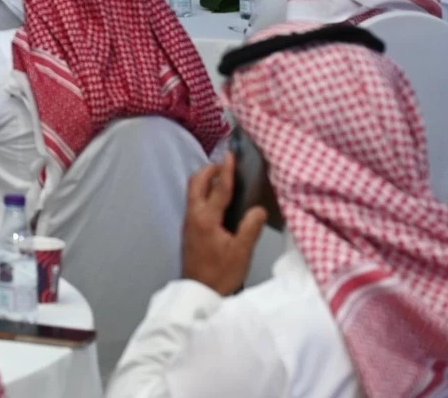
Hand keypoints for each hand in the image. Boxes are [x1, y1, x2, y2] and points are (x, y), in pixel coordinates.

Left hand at [182, 157, 265, 295]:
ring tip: (223, 178)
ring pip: (193, 191)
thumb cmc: (221, 273)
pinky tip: (218, 199)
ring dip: (206, 180)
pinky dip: (204, 192)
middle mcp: (193, 215)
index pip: (218, 188)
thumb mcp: (241, 252)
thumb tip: (259, 208)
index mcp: (206, 218)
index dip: (226, 171)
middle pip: (196, 183)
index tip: (230, 155)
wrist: (200, 293)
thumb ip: (250, 227)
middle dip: (209, 170)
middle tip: (226, 165)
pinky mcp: (189, 229)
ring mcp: (188, 222)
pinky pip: (194, 201)